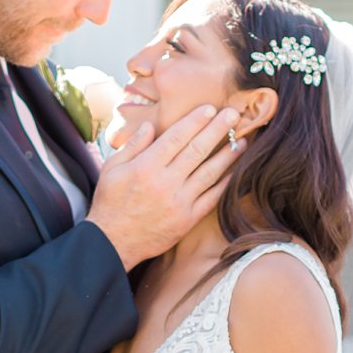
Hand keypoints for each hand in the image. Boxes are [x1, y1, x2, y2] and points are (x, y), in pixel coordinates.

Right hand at [86, 104, 241, 270]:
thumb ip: (132, 145)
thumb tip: (149, 125)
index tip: (210, 108)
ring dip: (227, 155)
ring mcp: (179, 202)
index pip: (176, 137)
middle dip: (217, 130)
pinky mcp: (187, 219)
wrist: (113, 243)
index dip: (195, 121)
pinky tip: (235, 171)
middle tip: (234, 114)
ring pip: (209, 173)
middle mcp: (165, 182)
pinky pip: (211, 198)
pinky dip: (224, 184)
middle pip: (197, 150)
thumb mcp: (111, 169)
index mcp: (146, 167)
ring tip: (241, 140)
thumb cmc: (110, 203)